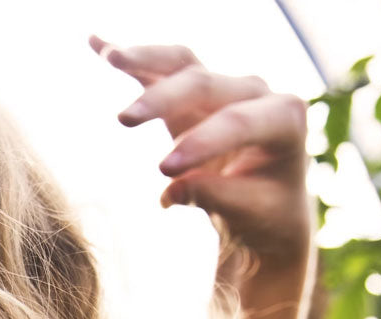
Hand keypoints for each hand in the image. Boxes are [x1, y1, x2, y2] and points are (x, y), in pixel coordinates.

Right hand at [92, 36, 313, 265]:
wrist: (264, 205)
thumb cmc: (264, 211)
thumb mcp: (250, 213)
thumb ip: (217, 197)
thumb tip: (171, 191)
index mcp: (284, 118)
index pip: (238, 121)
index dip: (200, 141)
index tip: (163, 171)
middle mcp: (256, 92)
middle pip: (204, 84)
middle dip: (163, 99)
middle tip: (123, 121)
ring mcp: (223, 86)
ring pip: (182, 63)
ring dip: (145, 58)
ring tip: (110, 57)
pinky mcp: (193, 91)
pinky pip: (161, 68)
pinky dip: (132, 58)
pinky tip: (95, 42)